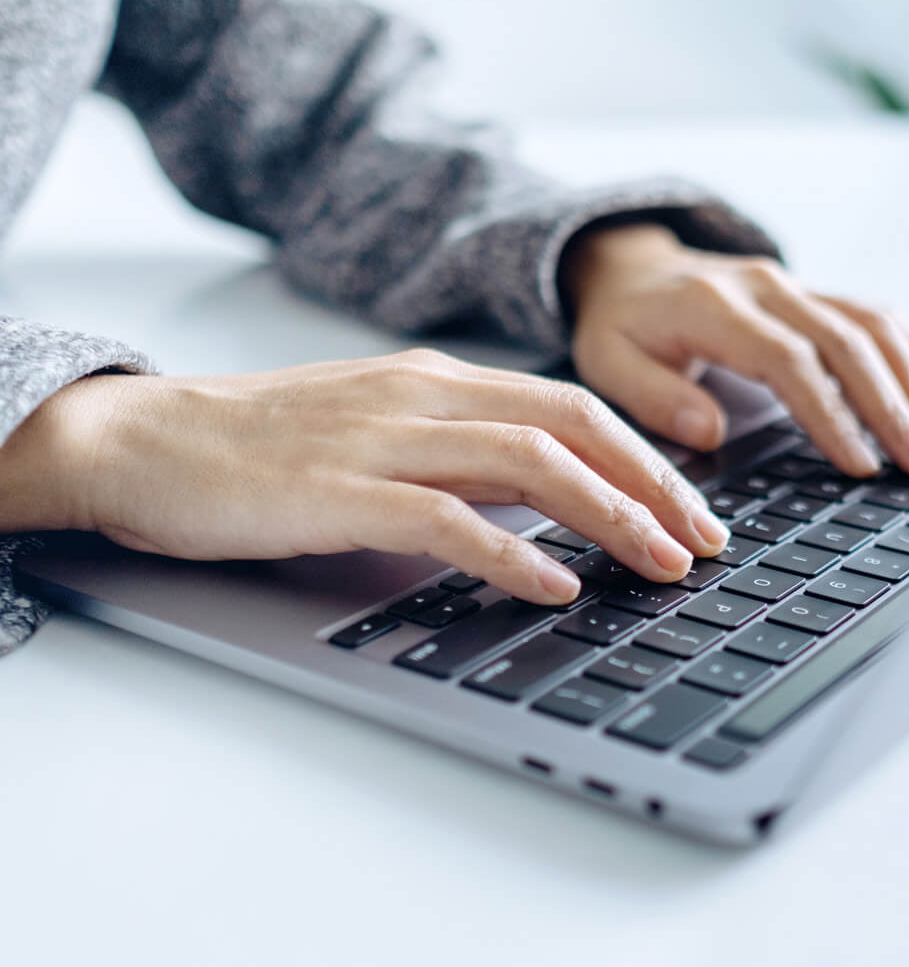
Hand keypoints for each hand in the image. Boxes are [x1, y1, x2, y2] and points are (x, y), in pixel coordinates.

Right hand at [0, 350, 729, 604]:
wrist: (144, 439)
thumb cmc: (263, 445)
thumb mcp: (383, 430)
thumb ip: (463, 452)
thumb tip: (551, 497)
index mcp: (440, 380)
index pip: (574, 406)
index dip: (648, 457)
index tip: (695, 508)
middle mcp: (425, 397)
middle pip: (574, 427)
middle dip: (654, 485)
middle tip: (706, 543)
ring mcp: (384, 439)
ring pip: (529, 463)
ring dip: (609, 515)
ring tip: (659, 565)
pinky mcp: (340, 490)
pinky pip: (447, 518)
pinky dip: (513, 552)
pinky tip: (557, 585)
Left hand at [565, 223, 908, 478]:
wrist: (633, 267)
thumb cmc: (622, 326)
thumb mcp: (607, 362)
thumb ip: (654, 396)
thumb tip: (711, 430)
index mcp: (713, 307)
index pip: (788, 359)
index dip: (830, 411)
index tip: (860, 463)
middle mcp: (766, 288)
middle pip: (846, 342)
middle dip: (893, 407)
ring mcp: (796, 285)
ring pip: (873, 326)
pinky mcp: (815, 294)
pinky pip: (877, 317)